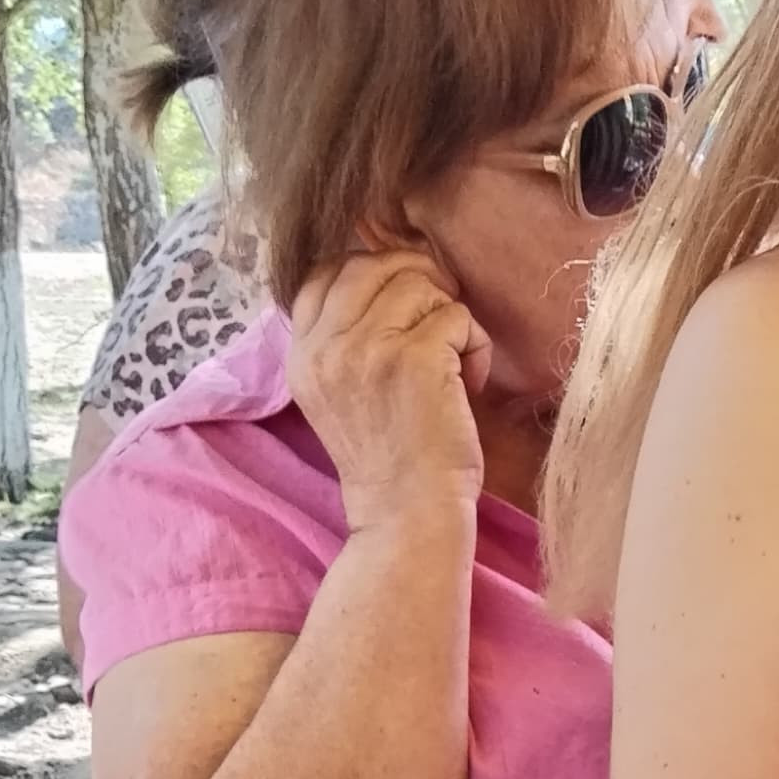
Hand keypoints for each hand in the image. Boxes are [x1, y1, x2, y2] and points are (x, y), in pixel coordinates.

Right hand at [287, 249, 491, 530]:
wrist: (406, 514)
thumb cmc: (388, 457)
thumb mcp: (339, 393)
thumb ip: (342, 338)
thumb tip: (381, 274)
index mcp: (302, 353)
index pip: (324, 272)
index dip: (372, 273)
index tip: (404, 306)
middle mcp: (326, 346)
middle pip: (371, 264)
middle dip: (417, 279)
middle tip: (442, 321)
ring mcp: (368, 349)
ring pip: (418, 283)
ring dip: (449, 317)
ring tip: (455, 363)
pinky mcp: (416, 359)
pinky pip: (457, 316)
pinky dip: (476, 345)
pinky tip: (469, 384)